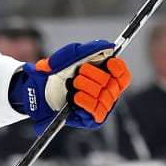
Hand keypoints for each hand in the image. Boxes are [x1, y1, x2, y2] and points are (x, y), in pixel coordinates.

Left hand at [13, 40, 131, 130]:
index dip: (118, 68)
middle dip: (92, 76)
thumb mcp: (70, 55)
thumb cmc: (59, 72)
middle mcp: (107, 92)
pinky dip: (85, 102)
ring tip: (72, 86)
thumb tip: (109, 46)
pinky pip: (96, 111)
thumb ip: (90, 48)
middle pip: (112, 84)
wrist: (42, 89)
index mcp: (106, 76)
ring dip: (86, 88)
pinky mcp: (93, 119)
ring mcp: (101, 106)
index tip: (108, 62)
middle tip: (77, 75)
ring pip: (104, 97)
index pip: (123, 75)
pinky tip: (75, 98)